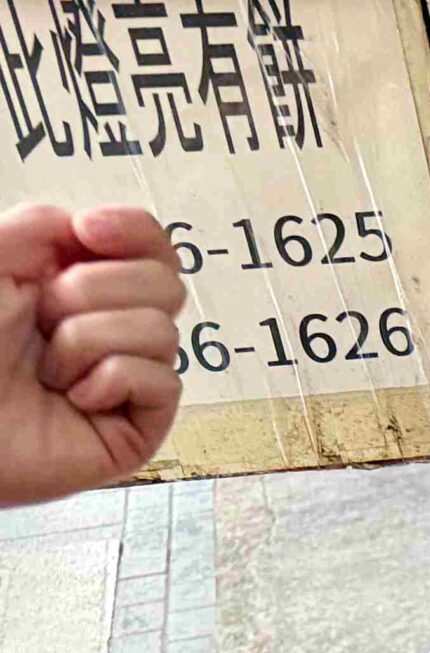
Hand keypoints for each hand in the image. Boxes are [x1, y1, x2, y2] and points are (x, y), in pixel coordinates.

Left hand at [0, 204, 184, 507]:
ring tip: (48, 370)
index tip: (89, 231)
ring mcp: (129, 379)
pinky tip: (74, 398)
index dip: (134, 231)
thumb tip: (97, 231)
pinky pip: (162, 381)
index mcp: (77, 285)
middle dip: (94, 291)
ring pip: (161, 331)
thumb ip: (41, 227)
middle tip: (43, 319)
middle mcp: (110, 329)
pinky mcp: (140, 426)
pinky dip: (109, 381)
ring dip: (87, 343)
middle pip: (165, 283)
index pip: (149, 246)